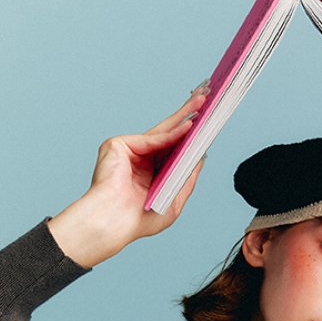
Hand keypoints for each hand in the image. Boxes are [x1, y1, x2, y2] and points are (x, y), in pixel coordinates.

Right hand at [48, 83, 211, 266]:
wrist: (113, 222)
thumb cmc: (137, 220)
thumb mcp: (172, 201)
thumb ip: (186, 180)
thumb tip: (200, 158)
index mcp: (148, 172)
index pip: (173, 149)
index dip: (190, 136)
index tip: (208, 121)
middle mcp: (138, 158)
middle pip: (169, 133)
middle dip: (188, 115)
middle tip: (207, 97)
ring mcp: (128, 150)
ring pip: (162, 131)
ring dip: (184, 116)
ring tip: (202, 103)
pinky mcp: (119, 145)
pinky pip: (153, 139)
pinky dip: (172, 134)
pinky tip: (189, 126)